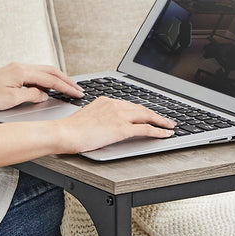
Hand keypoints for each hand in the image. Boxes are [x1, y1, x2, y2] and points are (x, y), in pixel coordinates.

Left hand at [0, 62, 82, 111]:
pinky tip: (49, 88)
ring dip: (57, 79)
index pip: (51, 79)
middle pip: (50, 71)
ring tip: (68, 88)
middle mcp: (21, 67)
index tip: (78, 93)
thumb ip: (32, 95)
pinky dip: (47, 80)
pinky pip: (35, 74)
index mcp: (22, 72)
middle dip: (66, 80)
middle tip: (78, 89)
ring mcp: (16, 69)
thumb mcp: (12, 99)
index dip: (66, 87)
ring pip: (44, 71)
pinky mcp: (12, 74)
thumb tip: (44, 94)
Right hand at [57, 96, 176, 152]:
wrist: (64, 133)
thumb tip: (104, 126)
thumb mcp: (87, 118)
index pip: (130, 105)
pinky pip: (146, 129)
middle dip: (156, 114)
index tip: (149, 114)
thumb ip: (99, 118)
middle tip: (167, 120)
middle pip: (142, 108)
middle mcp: (114, 105)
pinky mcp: (121, 128)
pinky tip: (165, 134)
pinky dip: (158, 131)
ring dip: (161, 121)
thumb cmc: (70, 130)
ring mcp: (119, 116)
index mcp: (106, 101)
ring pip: (147, 116)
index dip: (142, 110)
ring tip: (170, 126)